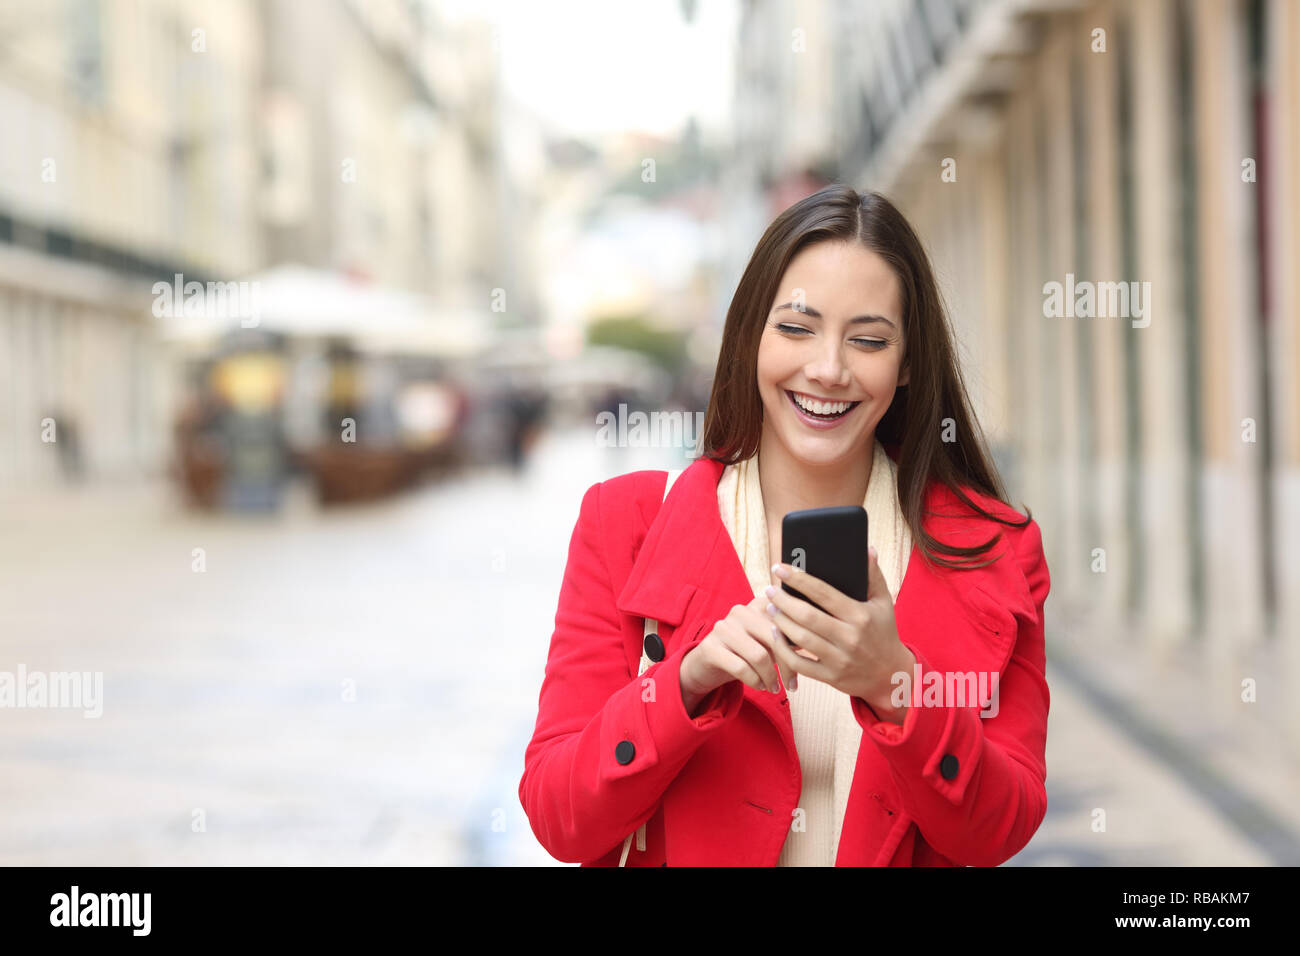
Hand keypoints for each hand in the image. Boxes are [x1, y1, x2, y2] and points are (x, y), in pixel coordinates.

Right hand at [681, 594, 797, 704]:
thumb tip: (819, 644)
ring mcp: (723, 627)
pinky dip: (755, 682)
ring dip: (770, 677)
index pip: (787, 621)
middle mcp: (741, 610)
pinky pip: (741, 668)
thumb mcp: (769, 641)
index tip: (807, 666)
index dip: (800, 646)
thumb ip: (790, 638)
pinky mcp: (710, 646)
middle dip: (787, 665)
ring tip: (773, 687)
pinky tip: (759, 686)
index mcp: (759, 604)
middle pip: (775, 638)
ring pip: (759, 656)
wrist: (708, 663)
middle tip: (792, 685)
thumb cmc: (747, 652)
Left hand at [761, 546, 915, 720]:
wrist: (890, 675)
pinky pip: (799, 664)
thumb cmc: (883, 632)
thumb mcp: (883, 603)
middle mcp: (849, 638)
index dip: (799, 579)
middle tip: (769, 590)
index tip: (780, 568)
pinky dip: (783, 650)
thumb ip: (874, 576)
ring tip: (770, 608)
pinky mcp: (831, 677)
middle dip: (783, 601)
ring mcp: (839, 659)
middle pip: (807, 616)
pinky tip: (776, 635)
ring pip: (801, 639)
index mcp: (860, 616)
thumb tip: (867, 549)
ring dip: (780, 622)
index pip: (824, 593)